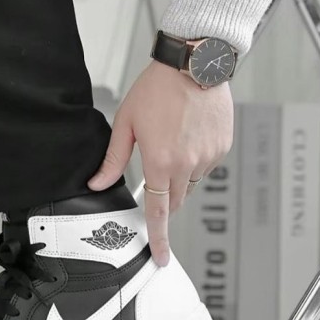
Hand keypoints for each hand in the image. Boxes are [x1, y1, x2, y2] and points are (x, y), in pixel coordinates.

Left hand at [87, 60, 233, 265]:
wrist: (193, 65)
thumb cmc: (158, 89)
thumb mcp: (126, 123)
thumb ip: (113, 159)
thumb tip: (98, 183)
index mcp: (161, 161)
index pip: (158, 211)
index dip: (158, 237)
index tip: (160, 255)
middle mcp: (188, 163)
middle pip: (176, 200)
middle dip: (164, 197)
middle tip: (156, 170)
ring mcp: (208, 156)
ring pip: (191, 182)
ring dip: (179, 175)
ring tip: (171, 140)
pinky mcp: (222, 146)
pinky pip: (206, 166)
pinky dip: (195, 160)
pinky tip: (187, 136)